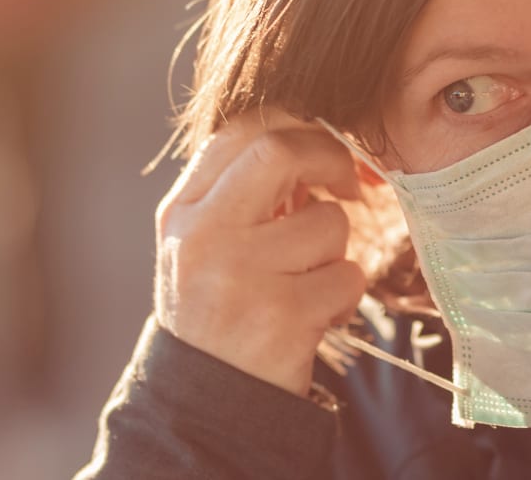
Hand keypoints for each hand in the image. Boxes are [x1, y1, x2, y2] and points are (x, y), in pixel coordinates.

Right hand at [153, 110, 367, 396]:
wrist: (204, 402)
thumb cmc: (216, 312)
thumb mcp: (204, 246)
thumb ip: (242, 195)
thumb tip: (318, 147)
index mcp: (182, 213)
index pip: (240, 132)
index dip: (294, 127)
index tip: (320, 149)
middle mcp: (204, 237)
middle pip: (279, 153)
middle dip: (328, 158)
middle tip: (348, 184)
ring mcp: (241, 276)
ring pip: (329, 223)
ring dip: (337, 250)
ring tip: (310, 281)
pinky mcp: (282, 317)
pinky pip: (348, 276)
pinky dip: (345, 295)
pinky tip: (316, 316)